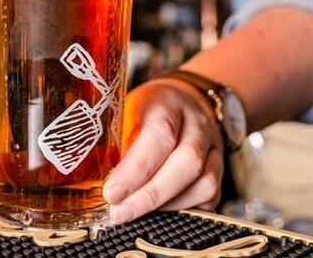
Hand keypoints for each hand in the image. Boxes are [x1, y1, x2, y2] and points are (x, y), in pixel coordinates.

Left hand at [103, 78, 224, 223]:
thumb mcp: (124, 110)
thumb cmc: (145, 109)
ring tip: (137, 213)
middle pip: (187, 162)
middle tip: (120, 213)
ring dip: (167, 205)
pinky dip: (184, 209)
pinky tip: (158, 212)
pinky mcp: (221, 168)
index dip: (136, 169)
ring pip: (204, 182)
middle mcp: (197, 123)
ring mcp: (214, 146)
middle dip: (150, 195)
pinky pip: (210, 197)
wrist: (183, 100)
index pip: (160, 135)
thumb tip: (92, 177)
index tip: (112, 193)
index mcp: (168, 103)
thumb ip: (114, 138)